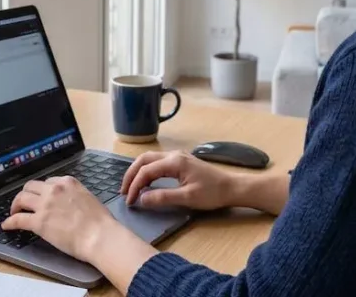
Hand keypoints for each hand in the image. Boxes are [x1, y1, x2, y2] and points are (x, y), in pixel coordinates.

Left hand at [2, 176, 122, 261]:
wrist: (99, 236)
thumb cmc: (100, 222)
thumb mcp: (88, 198)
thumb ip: (74, 196)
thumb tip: (68, 203)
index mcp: (67, 182)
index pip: (48, 182)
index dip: (43, 191)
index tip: (41, 197)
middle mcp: (54, 190)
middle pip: (31, 186)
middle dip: (26, 194)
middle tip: (24, 203)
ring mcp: (45, 205)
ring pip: (21, 198)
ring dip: (15, 205)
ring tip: (14, 212)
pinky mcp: (38, 222)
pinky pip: (18, 219)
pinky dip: (10, 222)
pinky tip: (6, 225)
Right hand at [121, 151, 237, 210]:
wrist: (232, 188)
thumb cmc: (212, 193)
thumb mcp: (187, 198)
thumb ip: (163, 197)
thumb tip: (141, 199)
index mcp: (174, 162)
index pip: (146, 171)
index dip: (134, 186)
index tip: (129, 201)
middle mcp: (173, 155)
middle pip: (144, 160)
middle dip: (131, 175)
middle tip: (123, 191)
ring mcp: (177, 156)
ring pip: (150, 159)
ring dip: (138, 171)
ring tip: (130, 187)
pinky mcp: (181, 162)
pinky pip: (157, 162)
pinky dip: (147, 170)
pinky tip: (146, 182)